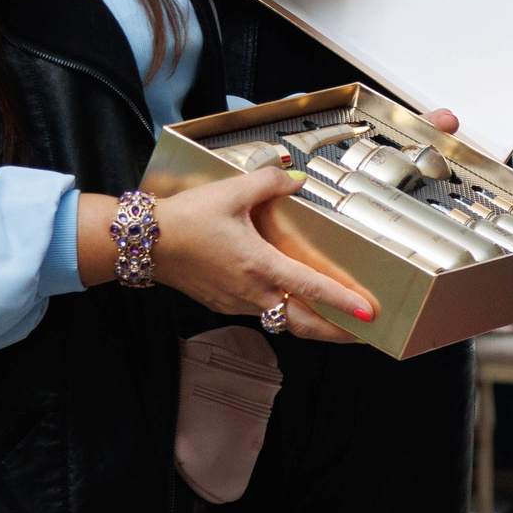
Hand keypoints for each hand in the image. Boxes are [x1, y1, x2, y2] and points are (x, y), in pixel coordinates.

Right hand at [97, 170, 377, 339]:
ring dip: (312, 326)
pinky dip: (284, 316)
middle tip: (362, 333)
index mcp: (259, 265)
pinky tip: (292, 306)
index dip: (343, 301)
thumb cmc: (185, 219)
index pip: (311, 288)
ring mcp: (237, 303)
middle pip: (303, 323)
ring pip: (283, 322)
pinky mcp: (224, 304)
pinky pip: (262, 315)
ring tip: (337, 325)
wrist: (145, 243)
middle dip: (337, 332)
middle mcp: (251, 291)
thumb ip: (270, 182)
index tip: (367, 311)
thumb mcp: (231, 191)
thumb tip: (297, 178)